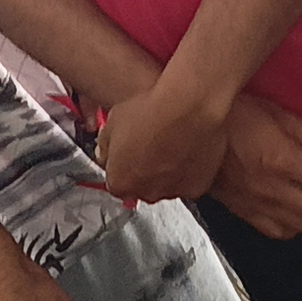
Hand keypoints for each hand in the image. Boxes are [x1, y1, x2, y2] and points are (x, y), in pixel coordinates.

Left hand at [100, 79, 236, 202]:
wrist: (191, 108)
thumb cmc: (154, 111)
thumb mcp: (114, 120)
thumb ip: (105, 143)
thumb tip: (105, 151)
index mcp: (120, 181)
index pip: (116, 181)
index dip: (121, 165)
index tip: (127, 153)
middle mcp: (145, 192)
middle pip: (141, 186)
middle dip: (143, 170)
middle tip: (151, 145)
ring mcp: (172, 192)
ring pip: (165, 185)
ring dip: (166, 171)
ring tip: (171, 144)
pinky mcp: (196, 188)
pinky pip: (188, 182)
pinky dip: (188, 170)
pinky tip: (188, 149)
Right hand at [206, 95, 301, 237]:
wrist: (186, 132)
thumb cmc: (229, 114)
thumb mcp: (272, 110)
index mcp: (283, 161)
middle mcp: (272, 188)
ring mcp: (256, 203)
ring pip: (301, 225)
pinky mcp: (242, 209)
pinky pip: (275, 230)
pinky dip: (294, 229)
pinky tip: (300, 220)